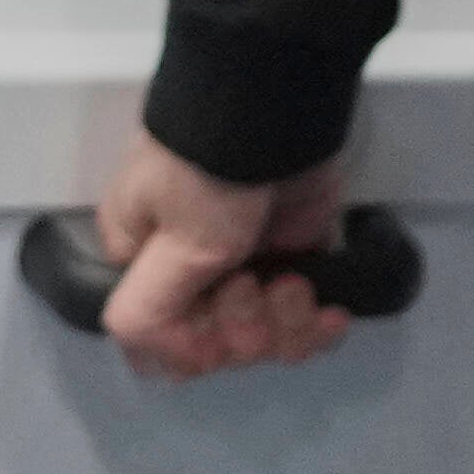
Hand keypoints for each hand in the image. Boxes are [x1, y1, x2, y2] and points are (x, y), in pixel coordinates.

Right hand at [87, 124, 358, 383]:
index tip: (216, 322)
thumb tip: (163, 362)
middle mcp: (188, 270)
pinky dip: (317, 324)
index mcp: (142, 264)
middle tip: (253, 281)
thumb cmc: (207, 175)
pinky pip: (303, 316)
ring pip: (266, 336)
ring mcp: (245, 262)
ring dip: (286, 325)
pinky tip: (331, 314)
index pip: (161, 341)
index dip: (196, 348)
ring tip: (295, 285)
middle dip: (247, 328)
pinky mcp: (294, 253)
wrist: (274, 111)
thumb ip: (147, 316)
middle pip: (220, 345)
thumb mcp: (169, 247)